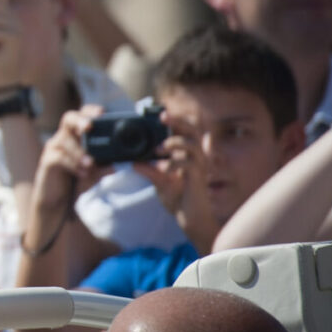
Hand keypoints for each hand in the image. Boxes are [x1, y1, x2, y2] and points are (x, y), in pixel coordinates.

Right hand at [35, 108, 112, 212]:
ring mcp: (54, 148)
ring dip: (79, 152)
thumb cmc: (78, 181)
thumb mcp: (97, 172)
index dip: (91, 111)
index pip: (83, 115)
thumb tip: (123, 163)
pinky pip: (59, 157)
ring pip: (64, 140)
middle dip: (80, 120)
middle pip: (69, 118)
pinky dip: (72, 164)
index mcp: (78, 135)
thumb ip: (107, 165)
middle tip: (89, 127)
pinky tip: (82, 173)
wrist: (59, 202)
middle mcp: (65, 137)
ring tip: (90, 164)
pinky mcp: (47, 161)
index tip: (102, 113)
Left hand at [131, 109, 211, 245]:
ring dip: (175, 142)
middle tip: (162, 116)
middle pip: (193, 130)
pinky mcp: (197, 179)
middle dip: (178, 121)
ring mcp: (199, 167)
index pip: (184, 130)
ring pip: (193, 145)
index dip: (175, 120)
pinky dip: (174, 162)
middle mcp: (196, 157)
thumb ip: (148, 170)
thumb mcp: (159, 181)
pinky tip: (163, 167)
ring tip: (158, 149)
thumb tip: (132, 163)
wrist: (190, 219)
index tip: (159, 113)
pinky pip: (189, 164)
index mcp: (188, 154)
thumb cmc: (178, 198)